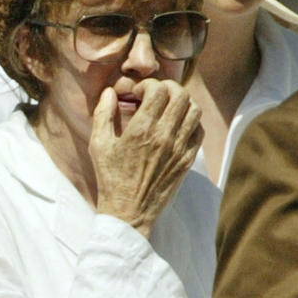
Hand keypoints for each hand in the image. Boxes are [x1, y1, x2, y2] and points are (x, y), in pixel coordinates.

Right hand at [90, 79, 202, 236]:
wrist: (129, 211)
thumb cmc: (110, 177)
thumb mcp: (99, 145)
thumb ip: (103, 114)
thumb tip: (110, 92)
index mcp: (141, 130)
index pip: (159, 91)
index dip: (148, 85)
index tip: (139, 93)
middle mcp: (164, 136)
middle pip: (180, 95)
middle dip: (168, 88)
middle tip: (155, 95)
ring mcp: (179, 148)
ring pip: (194, 110)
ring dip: (181, 102)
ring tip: (167, 107)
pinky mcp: (187, 160)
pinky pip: (198, 130)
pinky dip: (190, 121)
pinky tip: (176, 125)